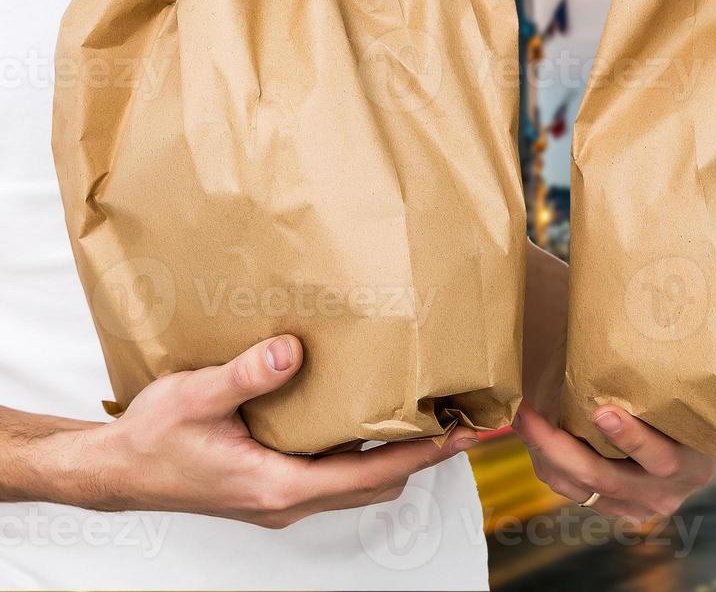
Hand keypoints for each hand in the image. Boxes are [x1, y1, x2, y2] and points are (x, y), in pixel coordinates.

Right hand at [71, 335, 475, 528]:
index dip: (426, 454)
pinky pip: (335, 477)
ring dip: (396, 457)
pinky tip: (369, 419)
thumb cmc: (150, 441)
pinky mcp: (272, 487)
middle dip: (425, 456)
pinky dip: (363, 454)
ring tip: (430, 416)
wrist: (114, 471)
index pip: (374, 474)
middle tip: (464, 419)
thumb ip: (246, 375)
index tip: (466, 434)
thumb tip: (293, 350)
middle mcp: (288, 501)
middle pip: (379, 484)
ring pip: (359, 484)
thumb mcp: (194, 397)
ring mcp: (281, 499)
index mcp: (279, 486)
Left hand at [513, 405, 714, 520]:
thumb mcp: (685, 404)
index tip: (602, 411)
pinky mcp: (616, 510)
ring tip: (522, 420)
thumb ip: (661, 393)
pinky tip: (537, 440)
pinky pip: (574, 492)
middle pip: (604, 478)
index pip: (660, 457)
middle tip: (529, 414)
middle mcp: (664, 494)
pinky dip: (552, 466)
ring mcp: (638, 508)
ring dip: (544, 455)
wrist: (697, 451)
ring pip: (580, 489)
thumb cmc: (688, 412)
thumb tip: (620, 349)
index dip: (631, 438)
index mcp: (690, 466)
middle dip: (558, 446)